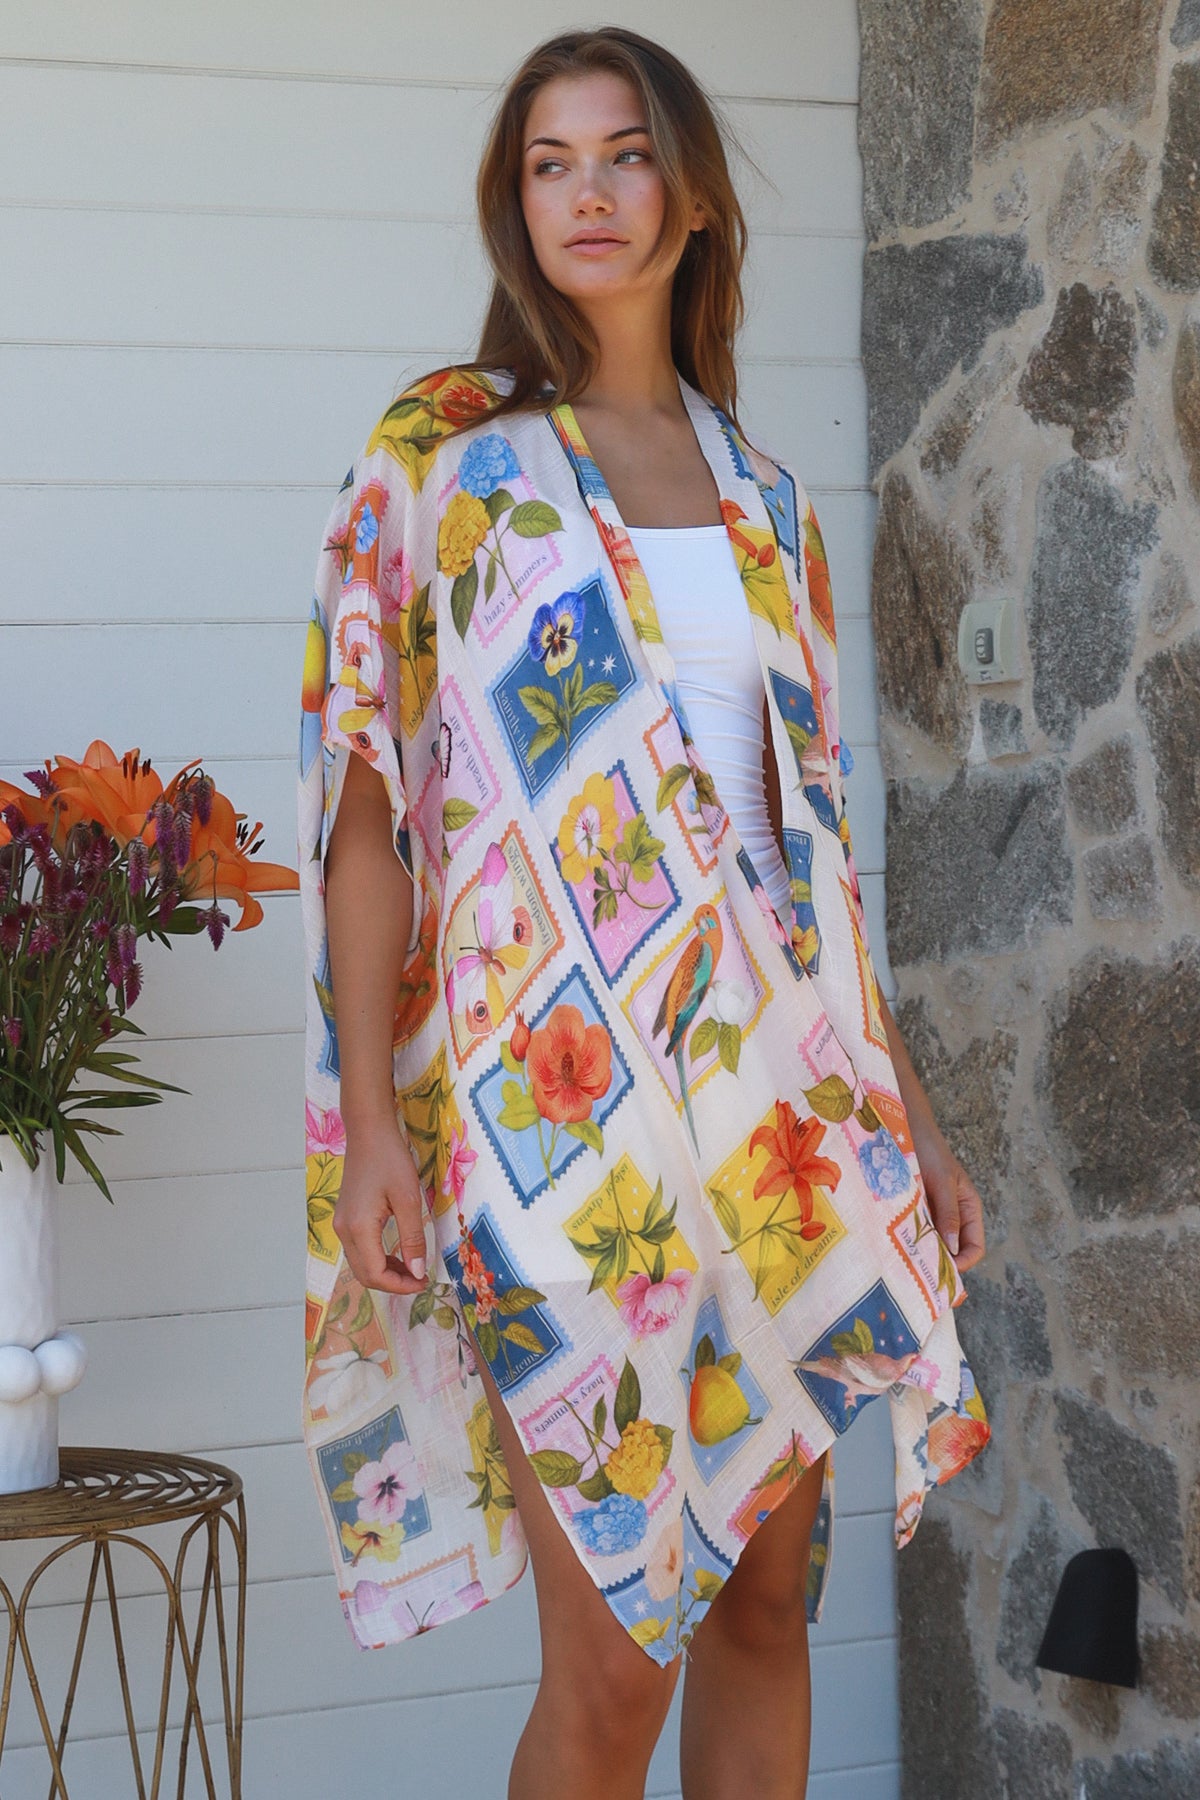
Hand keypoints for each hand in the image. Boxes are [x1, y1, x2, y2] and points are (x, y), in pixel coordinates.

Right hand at [333, 1118, 429, 1294]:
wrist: (369, 1133)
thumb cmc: (390, 1160)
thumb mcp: (408, 1200)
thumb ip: (412, 1238)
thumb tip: (418, 1272)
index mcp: (358, 1228)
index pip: (375, 1274)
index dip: (400, 1285)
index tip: (424, 1282)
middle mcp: (343, 1231)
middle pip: (364, 1275)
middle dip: (393, 1283)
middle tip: (421, 1278)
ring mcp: (341, 1225)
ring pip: (361, 1264)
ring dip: (386, 1272)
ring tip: (413, 1268)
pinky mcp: (345, 1218)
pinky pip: (359, 1250)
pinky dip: (378, 1258)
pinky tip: (398, 1254)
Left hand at [912, 1127, 986, 1274]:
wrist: (906, 1128)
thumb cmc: (929, 1150)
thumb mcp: (943, 1181)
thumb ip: (949, 1214)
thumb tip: (953, 1248)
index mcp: (969, 1209)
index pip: (974, 1247)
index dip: (963, 1262)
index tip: (942, 1270)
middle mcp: (953, 1216)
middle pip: (952, 1250)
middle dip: (939, 1263)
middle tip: (918, 1273)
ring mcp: (932, 1214)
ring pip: (931, 1243)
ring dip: (921, 1251)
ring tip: (904, 1261)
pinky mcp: (914, 1209)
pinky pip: (914, 1231)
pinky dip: (908, 1239)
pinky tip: (895, 1243)